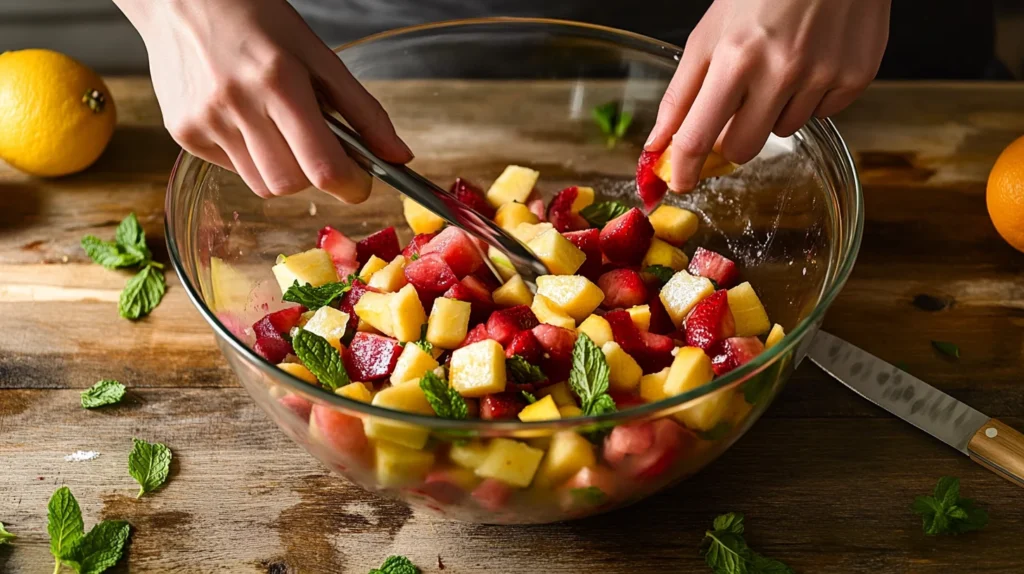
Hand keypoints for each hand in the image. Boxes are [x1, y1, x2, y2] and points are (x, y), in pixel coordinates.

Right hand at [115, 0, 411, 201]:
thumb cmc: (258, 20)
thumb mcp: (319, 55)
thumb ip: (363, 111)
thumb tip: (400, 157)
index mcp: (279, 80)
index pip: (322, 166)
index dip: (350, 185)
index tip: (359, 183)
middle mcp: (237, 104)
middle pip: (291, 184)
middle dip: (313, 176)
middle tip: (318, 148)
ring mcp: (204, 121)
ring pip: (262, 185)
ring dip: (282, 169)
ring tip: (275, 125)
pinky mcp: (183, 133)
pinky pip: (233, 170)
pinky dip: (250, 156)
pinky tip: (243, 118)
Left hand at [645, 0, 889, 191]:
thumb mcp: (709, 34)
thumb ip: (681, 94)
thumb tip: (659, 143)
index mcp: (735, 57)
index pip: (698, 137)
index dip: (683, 169)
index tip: (678, 182)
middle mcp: (781, 71)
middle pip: (742, 149)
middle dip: (729, 141)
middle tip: (733, 110)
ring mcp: (823, 76)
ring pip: (783, 131)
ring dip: (772, 112)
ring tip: (779, 66)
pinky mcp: (856, 77)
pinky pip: (821, 114)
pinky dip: (810, 98)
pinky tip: (811, 62)